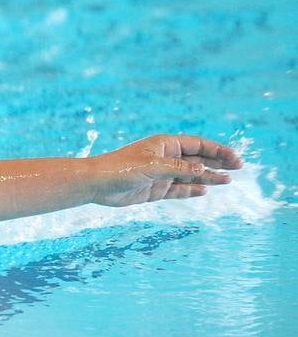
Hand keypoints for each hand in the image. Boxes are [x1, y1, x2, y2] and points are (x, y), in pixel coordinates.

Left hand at [90, 134, 242, 206]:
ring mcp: (161, 174)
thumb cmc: (120, 169)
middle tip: (239, 167)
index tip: (234, 157)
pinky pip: (178, 190)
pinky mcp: (155, 189)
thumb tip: (203, 170)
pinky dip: (191, 190)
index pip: (197, 145)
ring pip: (190, 176)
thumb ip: (179, 169)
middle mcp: (164, 158)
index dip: (217, 150)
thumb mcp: (153, 167)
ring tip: (228, 181)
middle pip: (197, 159)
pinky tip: (205, 191)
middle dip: (218, 162)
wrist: (96, 184)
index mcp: (164, 145)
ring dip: (208, 177)